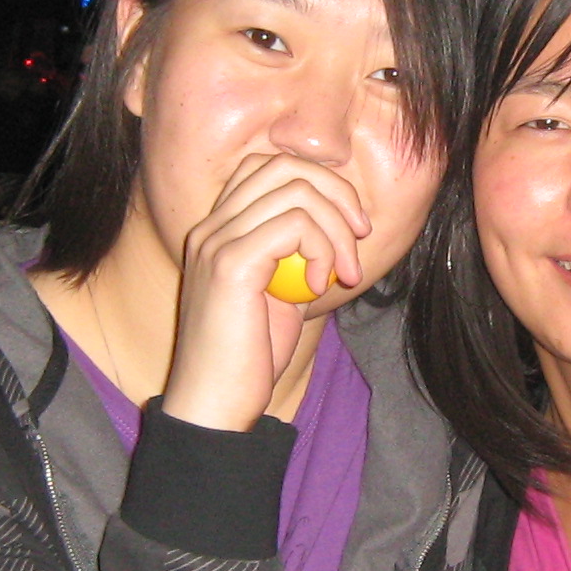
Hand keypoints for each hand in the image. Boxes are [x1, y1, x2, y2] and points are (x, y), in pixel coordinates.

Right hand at [161, 153, 370, 432]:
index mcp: (217, 230)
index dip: (319, 185)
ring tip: (344, 271)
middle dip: (337, 195)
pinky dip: (321, 250)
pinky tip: (320, 287)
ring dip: (336, 229)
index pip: (267, 167)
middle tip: (359, 239)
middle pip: (285, 165)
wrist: (214, 405)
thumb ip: (296, 257)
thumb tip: (338, 231)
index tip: (348, 229)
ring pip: (297, 191)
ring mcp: (217, 242)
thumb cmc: (248, 358)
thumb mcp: (280, 296)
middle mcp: (210, 227)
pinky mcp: (231, 264)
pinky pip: (295, 224)